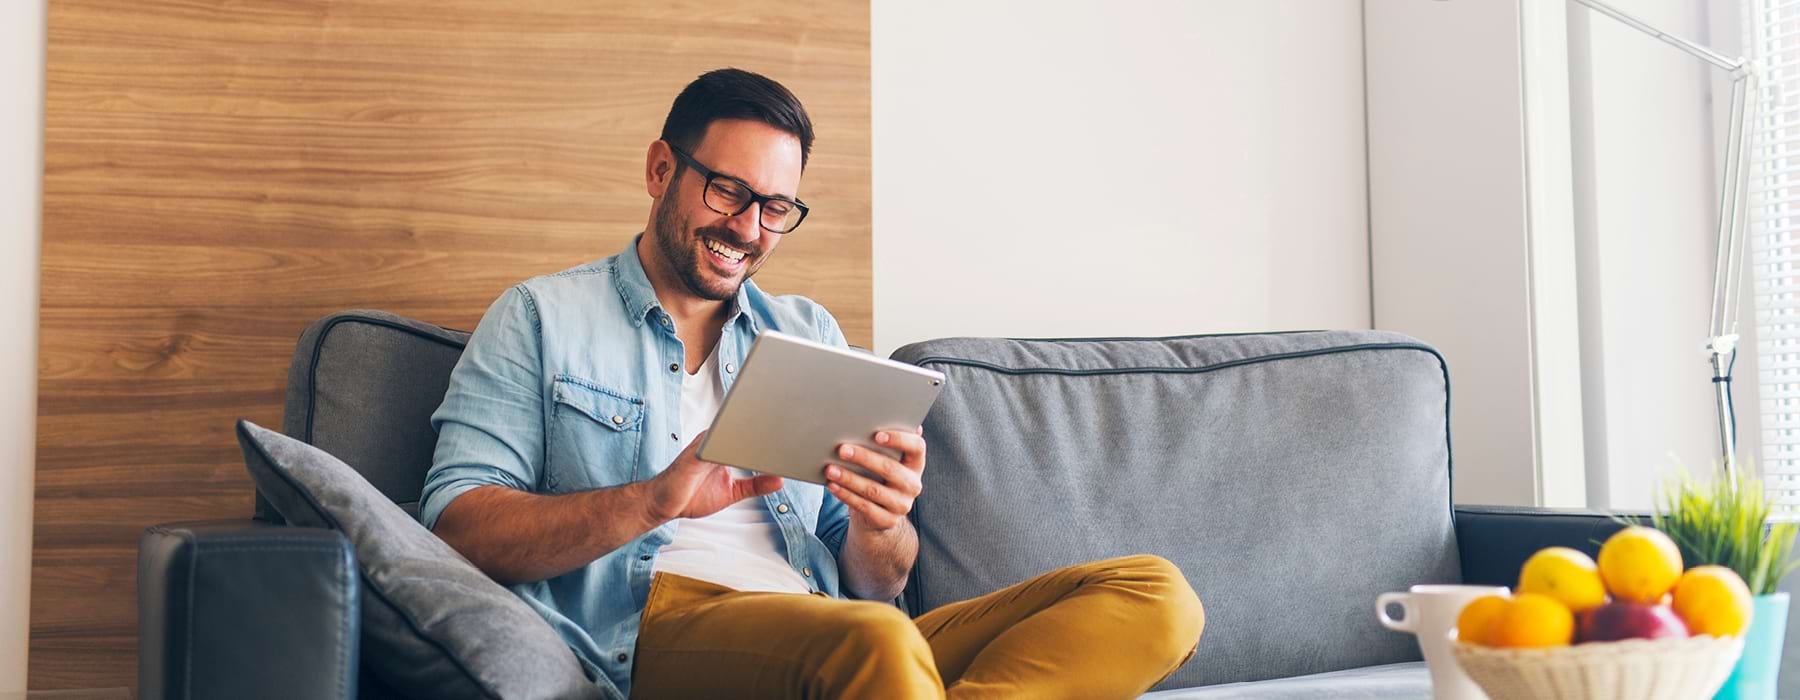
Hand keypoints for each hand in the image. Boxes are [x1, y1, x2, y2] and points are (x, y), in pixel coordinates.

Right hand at [645, 430, 782, 522]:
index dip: (770, 432)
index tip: (794, 431)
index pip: (749, 434)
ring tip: (780, 431)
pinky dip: (735, 445)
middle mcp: (713, 440)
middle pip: (744, 428)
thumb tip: (780, 480)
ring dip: (754, 432)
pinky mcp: (696, 455)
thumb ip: (755, 485)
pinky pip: (718, 446)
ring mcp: (704, 444)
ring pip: (734, 432)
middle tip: (795, 424)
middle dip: (767, 427)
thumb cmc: (692, 495)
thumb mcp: (733, 492)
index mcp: (722, 445)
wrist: (663, 504)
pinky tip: (753, 448)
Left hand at [825, 426, 926, 531]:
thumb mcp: (886, 460)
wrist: (880, 514)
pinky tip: (832, 485)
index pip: (917, 447)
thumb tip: (869, 416)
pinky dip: (845, 495)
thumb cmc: (879, 477)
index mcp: (916, 464)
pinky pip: (863, 506)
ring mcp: (901, 505)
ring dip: (849, 478)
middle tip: (842, 449)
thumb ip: (883, 443)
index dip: (899, 439)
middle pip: (890, 469)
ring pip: (873, 490)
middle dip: (864, 458)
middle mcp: (913, 485)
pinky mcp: (887, 520)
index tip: (877, 434)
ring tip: (830, 469)